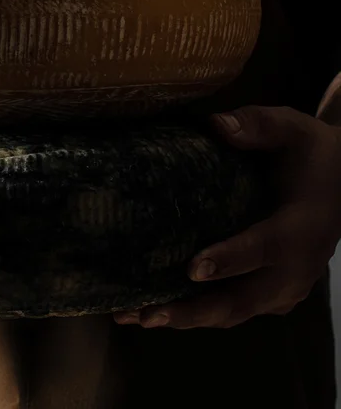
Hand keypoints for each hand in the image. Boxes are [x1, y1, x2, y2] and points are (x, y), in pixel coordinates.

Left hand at [114, 106, 340, 329]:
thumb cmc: (309, 153)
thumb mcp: (292, 129)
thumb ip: (258, 125)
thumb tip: (217, 124)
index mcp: (300, 228)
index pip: (264, 248)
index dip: (229, 259)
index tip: (193, 268)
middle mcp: (295, 268)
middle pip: (243, 299)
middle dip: (194, 310)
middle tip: (147, 314)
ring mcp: (284, 288)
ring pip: (234, 312)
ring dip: (185, 318)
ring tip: (134, 318)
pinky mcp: (271, 296)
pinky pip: (233, 310)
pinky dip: (195, 315)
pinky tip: (151, 311)